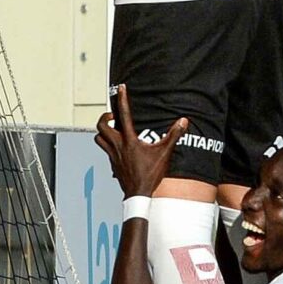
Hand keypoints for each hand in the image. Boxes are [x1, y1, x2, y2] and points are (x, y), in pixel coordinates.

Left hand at [93, 85, 189, 199]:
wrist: (138, 194)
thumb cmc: (149, 175)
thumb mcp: (164, 153)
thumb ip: (173, 135)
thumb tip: (183, 121)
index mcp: (129, 140)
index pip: (124, 115)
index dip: (123, 99)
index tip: (121, 89)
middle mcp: (117, 146)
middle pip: (101, 125)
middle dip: (105, 116)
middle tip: (114, 115)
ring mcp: (112, 155)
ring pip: (99, 138)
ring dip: (103, 131)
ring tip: (113, 129)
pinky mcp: (112, 164)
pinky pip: (105, 150)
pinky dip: (108, 145)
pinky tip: (117, 147)